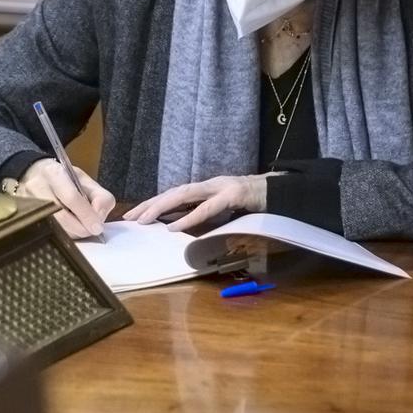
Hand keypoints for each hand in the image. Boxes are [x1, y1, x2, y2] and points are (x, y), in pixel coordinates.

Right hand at [11, 159, 113, 238]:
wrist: (33, 175)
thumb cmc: (63, 179)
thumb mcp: (85, 181)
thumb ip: (100, 197)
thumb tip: (99, 217)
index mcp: (54, 173)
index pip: (71, 198)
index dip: (87, 215)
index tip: (98, 227)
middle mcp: (37, 187)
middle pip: (61, 217)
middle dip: (81, 228)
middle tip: (91, 229)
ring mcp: (27, 203)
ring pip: (54, 228)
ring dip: (73, 232)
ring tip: (79, 225)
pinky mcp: (24, 216)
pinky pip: (47, 231)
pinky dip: (63, 233)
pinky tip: (68, 227)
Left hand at [125, 175, 268, 231]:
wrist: (281, 193)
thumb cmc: (253, 205)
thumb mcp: (225, 211)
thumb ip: (205, 214)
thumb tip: (182, 227)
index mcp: (206, 189)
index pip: (174, 195)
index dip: (154, 203)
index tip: (134, 215)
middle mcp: (210, 185)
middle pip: (173, 192)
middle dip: (150, 204)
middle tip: (130, 218)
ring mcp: (221, 187)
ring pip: (185, 194)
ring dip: (162, 207)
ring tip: (145, 219)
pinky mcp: (234, 194)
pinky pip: (207, 208)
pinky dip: (189, 217)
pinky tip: (174, 227)